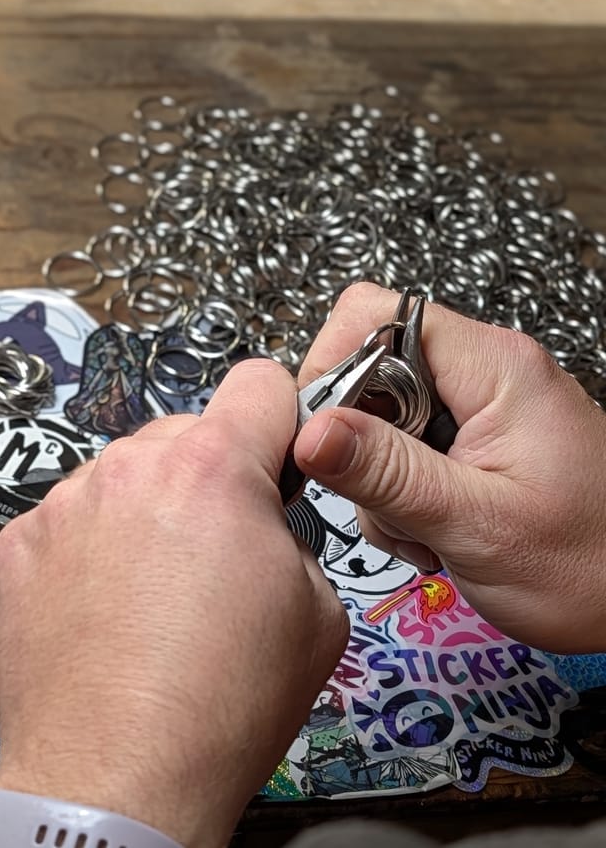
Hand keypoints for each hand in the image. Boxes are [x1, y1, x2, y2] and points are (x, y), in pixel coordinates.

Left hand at [0, 360, 347, 847]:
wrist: (116, 773)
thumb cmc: (215, 709)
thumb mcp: (319, 614)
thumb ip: (290, 536)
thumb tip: (265, 527)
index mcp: (211, 469)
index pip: (259, 383)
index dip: (278, 421)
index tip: (277, 457)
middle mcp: (126, 471)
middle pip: (181, 436)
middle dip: (206, 481)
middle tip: (218, 558)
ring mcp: (61, 507)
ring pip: (119, 482)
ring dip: (140, 519)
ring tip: (155, 604)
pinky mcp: (15, 549)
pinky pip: (66, 527)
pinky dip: (86, 557)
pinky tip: (105, 616)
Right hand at [293, 282, 605, 652]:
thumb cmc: (590, 569)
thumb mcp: (476, 525)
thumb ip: (387, 474)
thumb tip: (308, 431)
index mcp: (495, 368)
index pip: (373, 316)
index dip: (331, 366)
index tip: (319, 435)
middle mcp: (488, 373)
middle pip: (368, 368)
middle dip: (353, 439)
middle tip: (382, 500)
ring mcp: (482, 407)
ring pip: (378, 415)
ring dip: (376, 478)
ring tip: (421, 528)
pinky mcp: (477, 440)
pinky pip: (404, 446)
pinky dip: (399, 492)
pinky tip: (432, 529)